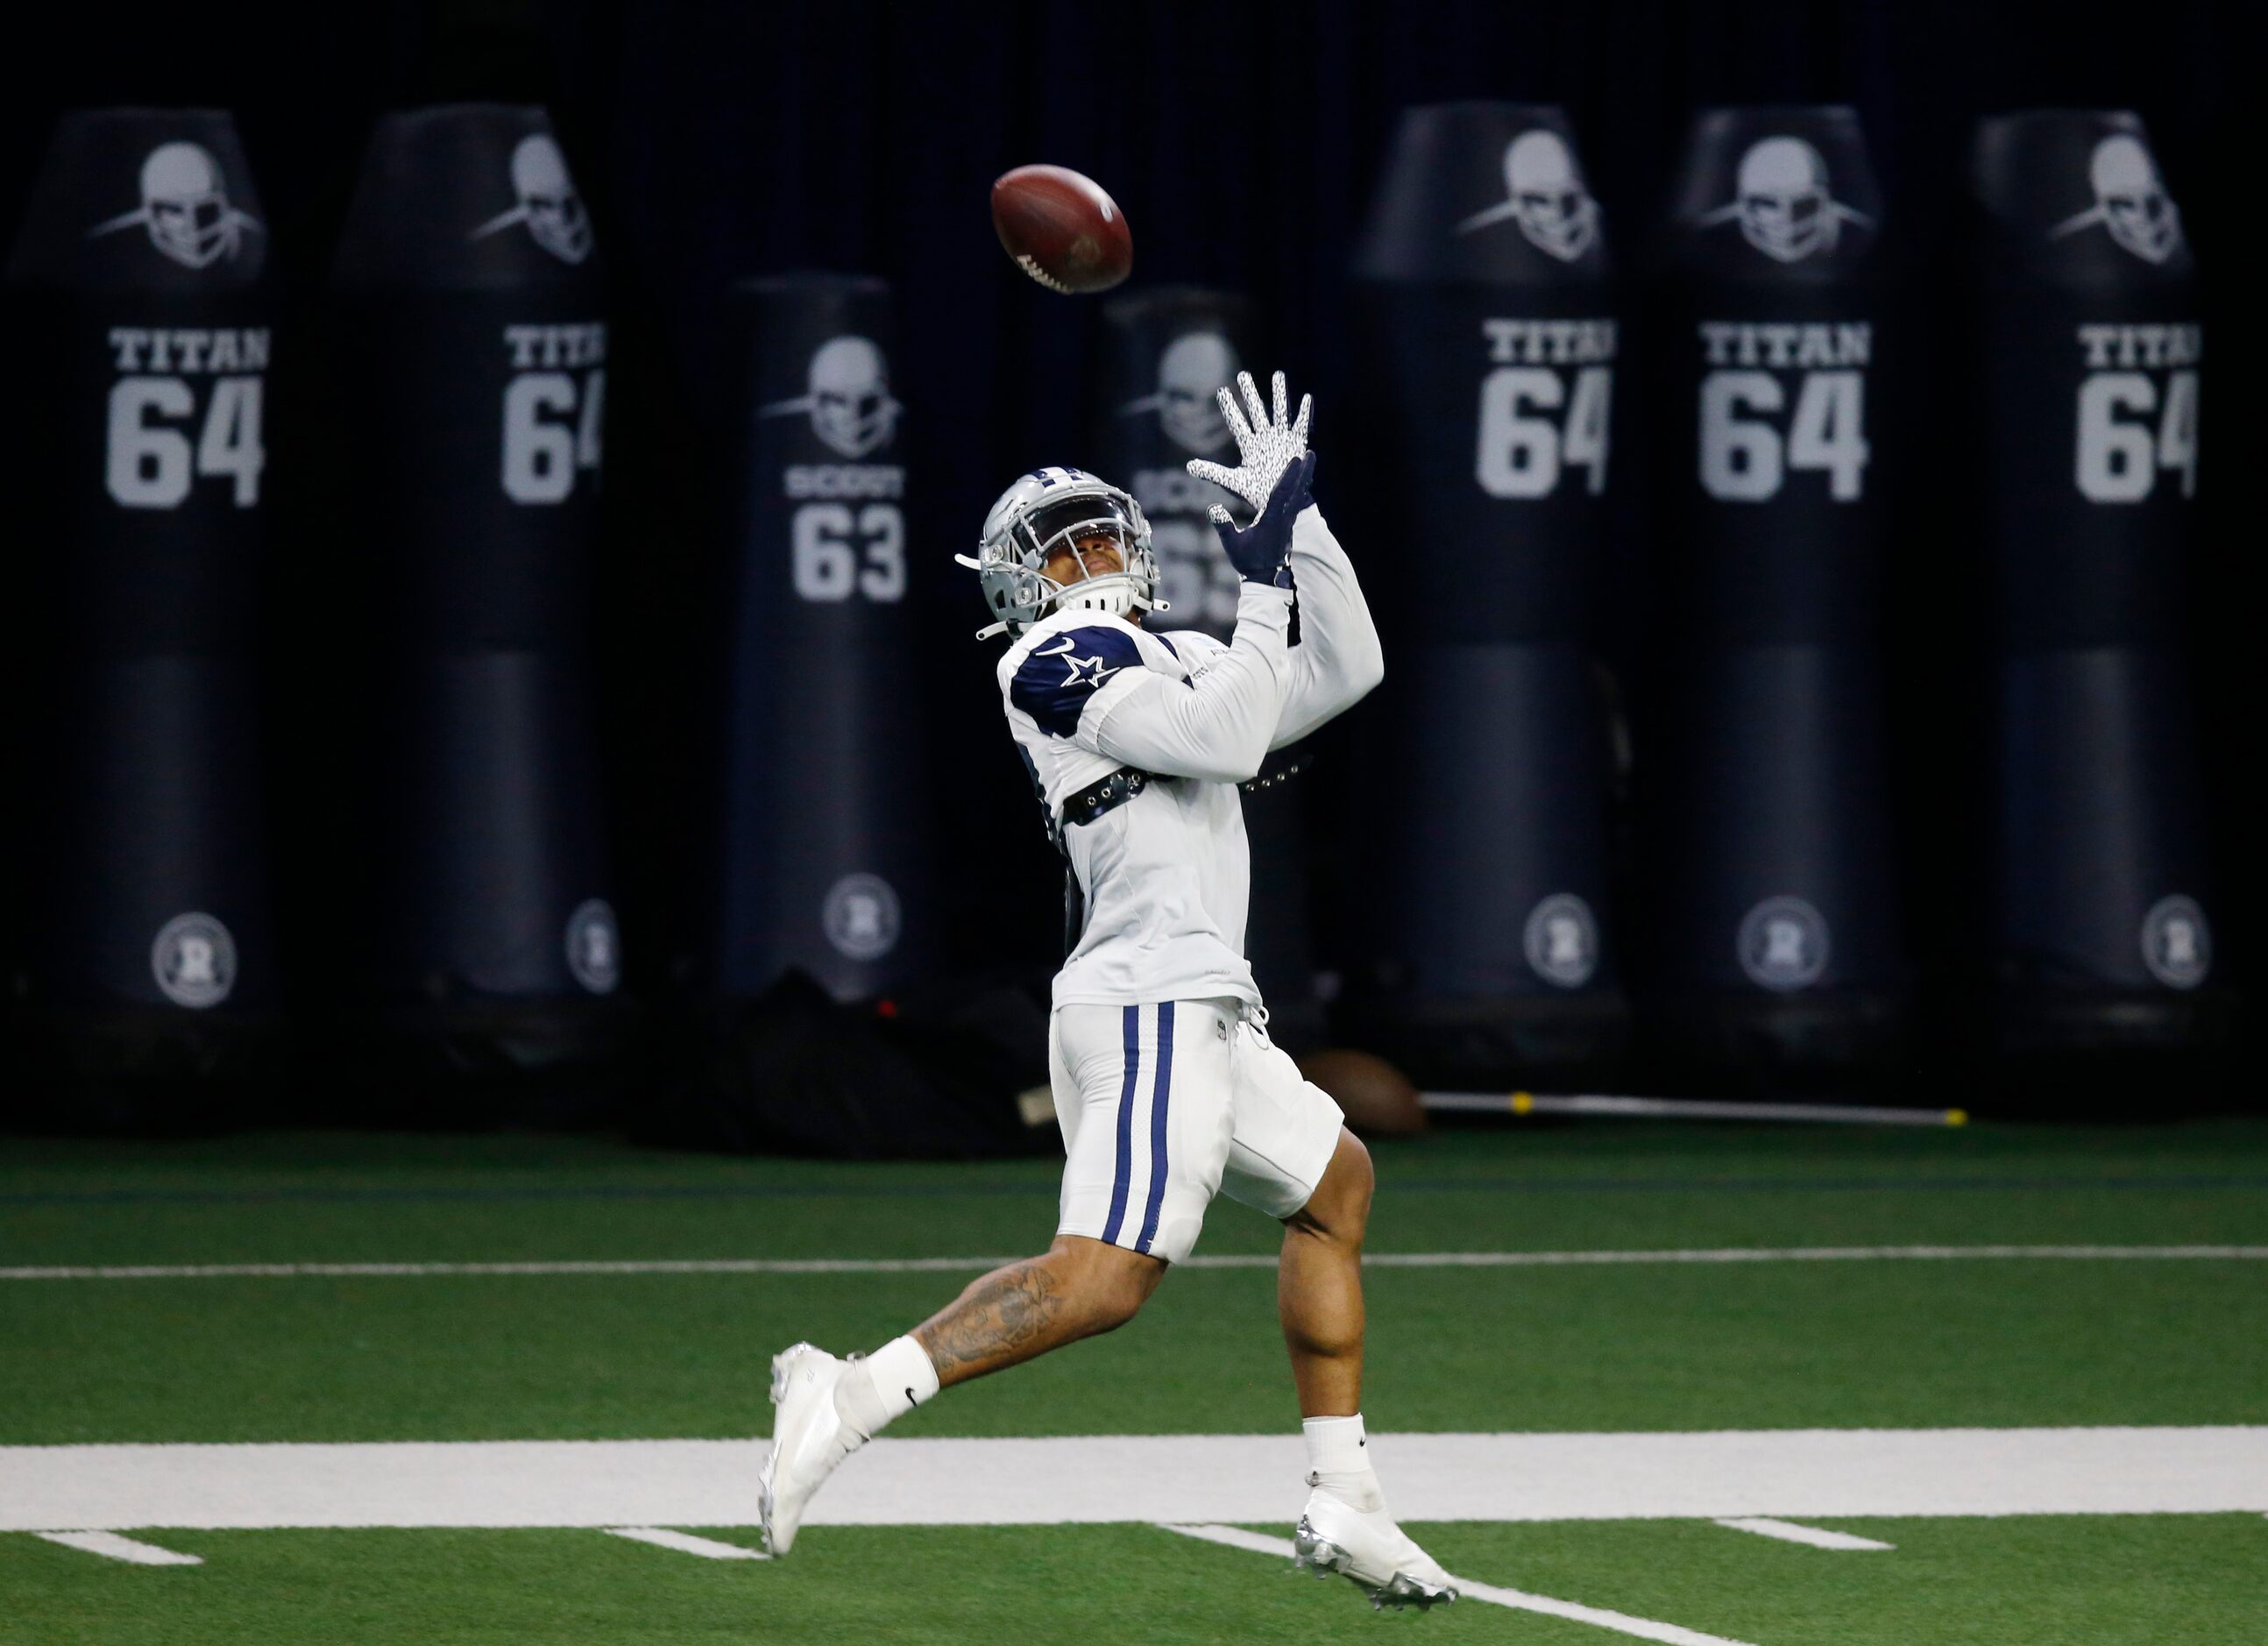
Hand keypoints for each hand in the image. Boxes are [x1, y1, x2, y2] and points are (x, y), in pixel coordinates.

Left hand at [1186, 369, 1312, 520]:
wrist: (1280, 504)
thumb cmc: (1256, 492)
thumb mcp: (1232, 481)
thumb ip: (1212, 472)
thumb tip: (1189, 466)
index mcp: (1248, 445)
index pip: (1236, 422)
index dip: (1228, 407)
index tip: (1221, 390)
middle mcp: (1264, 437)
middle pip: (1256, 410)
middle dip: (1250, 393)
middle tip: (1243, 374)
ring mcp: (1281, 439)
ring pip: (1280, 412)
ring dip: (1280, 394)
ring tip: (1278, 375)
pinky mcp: (1297, 444)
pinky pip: (1301, 426)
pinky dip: (1304, 413)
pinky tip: (1306, 398)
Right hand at [1207, 450, 1315, 584]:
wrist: (1267, 579)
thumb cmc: (1248, 562)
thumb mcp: (1232, 545)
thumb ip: (1224, 526)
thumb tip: (1213, 508)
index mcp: (1271, 521)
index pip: (1280, 494)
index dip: (1287, 476)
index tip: (1295, 460)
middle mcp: (1283, 519)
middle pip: (1296, 491)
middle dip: (1304, 472)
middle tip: (1311, 453)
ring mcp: (1288, 523)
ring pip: (1298, 496)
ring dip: (1304, 478)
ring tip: (1310, 461)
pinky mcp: (1289, 526)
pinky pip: (1296, 503)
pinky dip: (1300, 489)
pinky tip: (1302, 481)